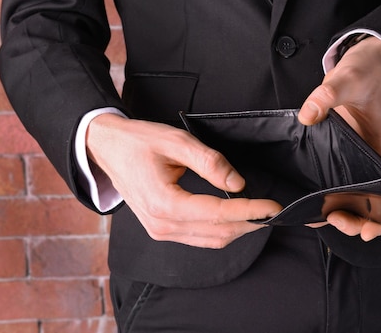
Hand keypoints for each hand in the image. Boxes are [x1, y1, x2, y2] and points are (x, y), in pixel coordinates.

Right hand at [86, 114, 281, 248]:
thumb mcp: (176, 141)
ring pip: (211, 240)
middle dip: (250, 223)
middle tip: (273, 210)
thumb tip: (238, 183)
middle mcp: (161, 225)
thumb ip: (209, 162)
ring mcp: (160, 231)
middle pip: (218, 232)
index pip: (217, 214)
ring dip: (238, 229)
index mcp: (163, 203)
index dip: (250, 211)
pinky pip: (200, 238)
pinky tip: (236, 217)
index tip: (273, 206)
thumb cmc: (138, 141)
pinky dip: (223, 230)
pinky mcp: (162, 229)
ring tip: (260, 214)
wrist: (107, 148)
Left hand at [299, 36, 380, 240]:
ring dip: (339, 213)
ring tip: (317, 216)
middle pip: (369, 204)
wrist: (361, 63)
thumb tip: (308, 114)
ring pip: (350, 198)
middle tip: (335, 219)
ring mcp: (353, 158)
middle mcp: (370, 160)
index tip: (369, 229)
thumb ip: (328, 94)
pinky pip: (333, 181)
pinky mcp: (336, 153)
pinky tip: (307, 201)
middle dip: (356, 221)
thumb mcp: (348, 79)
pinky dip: (324, 195)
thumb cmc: (365, 72)